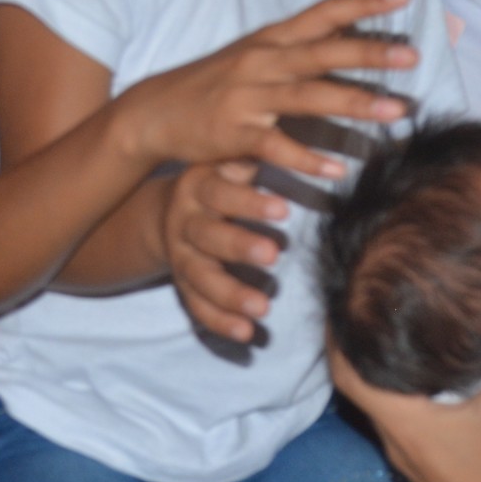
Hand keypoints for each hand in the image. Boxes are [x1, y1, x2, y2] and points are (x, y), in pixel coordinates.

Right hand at [115, 0, 419, 177]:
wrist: (154, 112)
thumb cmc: (213, 83)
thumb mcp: (254, 53)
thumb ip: (298, 42)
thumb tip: (346, 18)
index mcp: (271, 40)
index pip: (322, 13)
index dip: (362, 3)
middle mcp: (263, 62)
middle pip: (325, 52)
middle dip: (370, 52)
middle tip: (413, 55)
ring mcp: (249, 97)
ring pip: (310, 96)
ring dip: (355, 103)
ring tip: (396, 113)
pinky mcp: (235, 132)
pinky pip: (277, 145)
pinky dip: (307, 158)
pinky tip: (336, 171)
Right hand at [165, 160, 294, 342]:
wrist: (165, 210)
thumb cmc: (220, 180)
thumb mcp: (233, 161)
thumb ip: (264, 153)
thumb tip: (314, 149)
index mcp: (199, 186)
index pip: (222, 193)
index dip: (250, 202)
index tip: (284, 210)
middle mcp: (184, 220)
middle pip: (208, 236)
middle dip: (240, 246)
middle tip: (274, 255)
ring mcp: (180, 255)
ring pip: (201, 276)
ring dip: (230, 294)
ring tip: (263, 307)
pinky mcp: (181, 283)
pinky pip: (196, 305)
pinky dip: (219, 321)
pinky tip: (245, 332)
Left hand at [331, 285, 480, 481]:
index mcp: (401, 423)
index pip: (347, 376)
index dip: (335, 339)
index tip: (336, 304)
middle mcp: (395, 440)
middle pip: (362, 387)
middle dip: (361, 347)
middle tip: (368, 305)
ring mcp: (409, 457)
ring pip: (384, 405)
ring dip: (385, 371)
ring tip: (395, 329)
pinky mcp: (427, 465)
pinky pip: (403, 419)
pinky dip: (405, 391)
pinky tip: (427, 374)